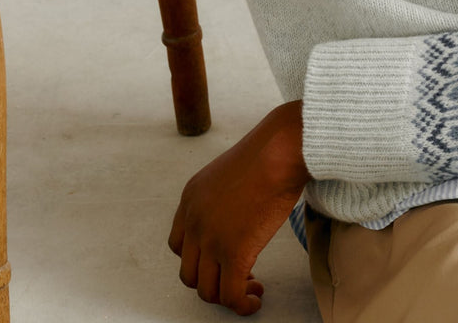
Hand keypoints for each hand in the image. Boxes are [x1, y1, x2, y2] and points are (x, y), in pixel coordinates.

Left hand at [168, 101, 310, 315]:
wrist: (278, 152)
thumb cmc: (267, 154)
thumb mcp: (229, 172)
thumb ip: (223, 197)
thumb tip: (240, 216)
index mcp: (190, 199)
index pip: (179, 245)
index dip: (200, 259)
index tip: (221, 260)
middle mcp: (194, 221)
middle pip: (189, 272)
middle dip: (212, 280)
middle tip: (237, 277)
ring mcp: (211, 240)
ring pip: (207, 290)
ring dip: (227, 296)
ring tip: (250, 290)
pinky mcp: (234, 254)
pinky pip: (231, 295)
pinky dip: (242, 305)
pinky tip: (255, 299)